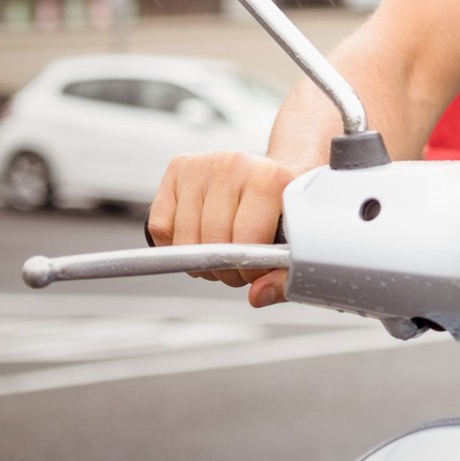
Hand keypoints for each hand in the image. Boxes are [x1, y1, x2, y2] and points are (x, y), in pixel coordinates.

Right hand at [147, 152, 296, 306]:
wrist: (277, 172)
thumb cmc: (287, 206)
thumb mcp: (298, 236)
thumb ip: (284, 274)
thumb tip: (256, 296)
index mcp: (269, 178)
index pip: (244, 241)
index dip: (247, 269)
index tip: (255, 273)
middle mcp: (232, 165)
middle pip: (211, 243)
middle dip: (224, 269)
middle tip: (238, 268)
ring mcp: (201, 164)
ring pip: (184, 239)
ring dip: (200, 262)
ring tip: (221, 255)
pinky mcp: (177, 168)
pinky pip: (161, 228)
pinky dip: (176, 246)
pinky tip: (200, 240)